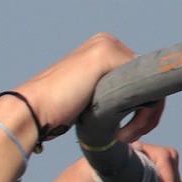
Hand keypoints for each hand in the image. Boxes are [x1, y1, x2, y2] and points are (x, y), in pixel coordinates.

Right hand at [7, 34, 162, 145]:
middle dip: (146, 115)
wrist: (32, 111)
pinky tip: (120, 133)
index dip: (142, 110)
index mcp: (104, 50)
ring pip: (149, 86)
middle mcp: (108, 43)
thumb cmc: (55, 113)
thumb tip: (137, 103)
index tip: (128, 134)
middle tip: (128, 139)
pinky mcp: (106, 56)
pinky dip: (139, 115)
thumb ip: (110, 94)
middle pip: (148, 81)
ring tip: (124, 138)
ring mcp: (107, 46)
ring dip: (143, 119)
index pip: (139, 79)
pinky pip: (141, 87)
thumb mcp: (90, 99)